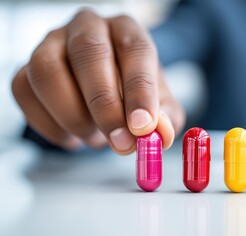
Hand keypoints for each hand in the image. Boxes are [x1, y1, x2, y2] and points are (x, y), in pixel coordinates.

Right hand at [12, 10, 184, 153]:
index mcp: (126, 30)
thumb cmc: (133, 94)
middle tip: (120, 142)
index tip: (142, 126)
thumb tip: (158, 133)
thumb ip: (165, 118)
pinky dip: (50, 126)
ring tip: (95, 138)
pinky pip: (26, 92)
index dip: (139, 89)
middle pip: (89, 53)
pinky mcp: (27, 67)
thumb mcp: (160, 106)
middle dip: (104, 105)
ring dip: (73, 116)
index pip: (135, 49)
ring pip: (48, 72)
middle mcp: (88, 28)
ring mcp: (52, 44)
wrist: (104, 91)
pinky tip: (72, 137)